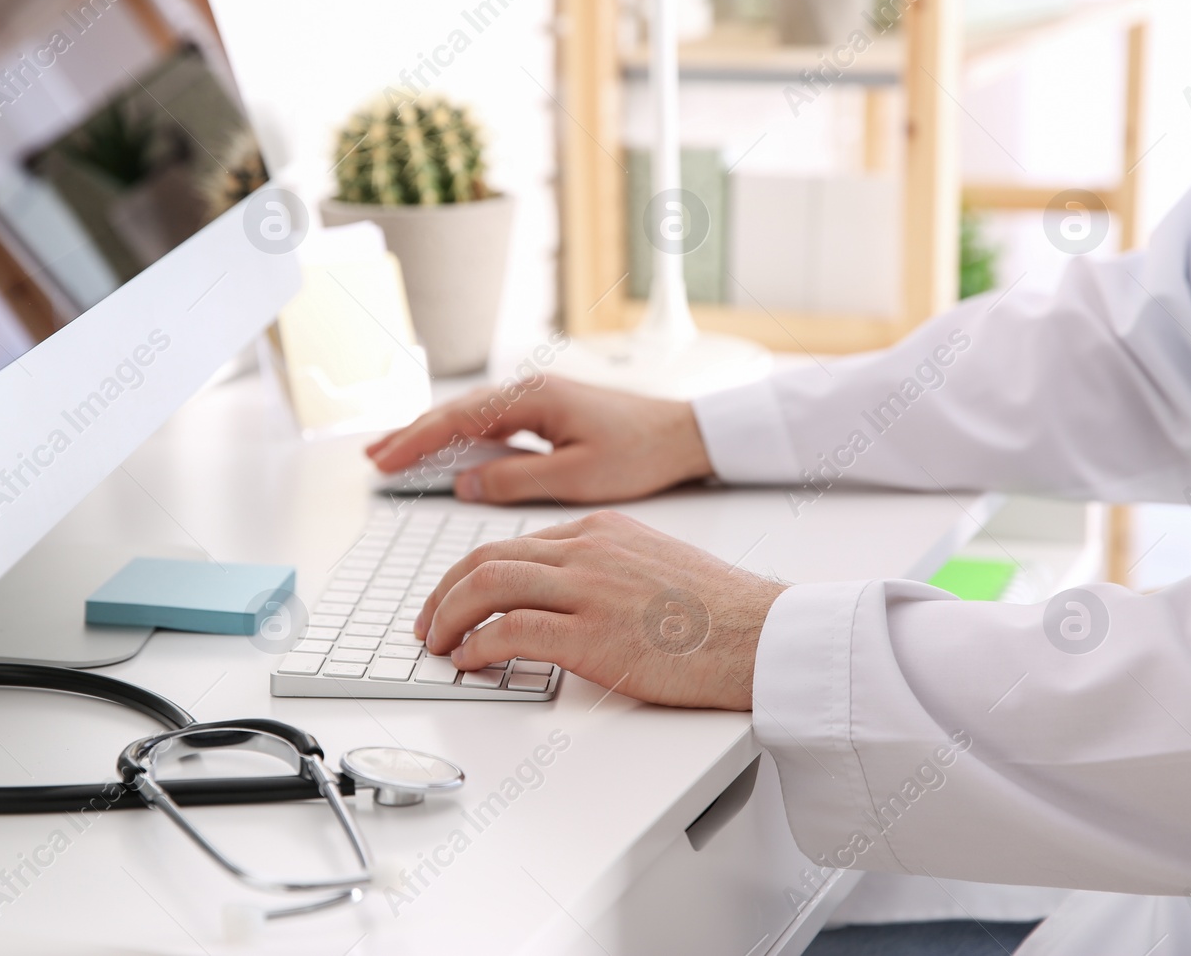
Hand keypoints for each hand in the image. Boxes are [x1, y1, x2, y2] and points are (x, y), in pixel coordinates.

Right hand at [366, 378, 713, 504]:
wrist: (683, 434)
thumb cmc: (639, 451)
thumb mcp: (576, 476)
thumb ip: (517, 479)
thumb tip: (466, 483)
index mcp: (533, 398)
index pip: (458, 420)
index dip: (416, 442)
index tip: (385, 461)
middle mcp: (529, 390)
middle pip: (454, 412)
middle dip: (411, 434)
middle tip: (373, 457)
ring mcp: (536, 398)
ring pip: (469, 416)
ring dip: (431, 434)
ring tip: (394, 452)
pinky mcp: (545, 411)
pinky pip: (490, 423)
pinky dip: (460, 437)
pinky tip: (447, 451)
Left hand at [414, 510, 787, 709]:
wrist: (762, 634)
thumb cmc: (718, 612)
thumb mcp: (653, 562)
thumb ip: (603, 566)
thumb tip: (559, 596)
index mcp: (601, 529)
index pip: (515, 543)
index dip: (471, 575)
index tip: (454, 599)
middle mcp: (589, 549)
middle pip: (486, 558)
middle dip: (443, 593)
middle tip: (428, 624)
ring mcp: (588, 589)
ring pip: (487, 585)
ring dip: (448, 617)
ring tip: (439, 646)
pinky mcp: (592, 635)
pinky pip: (511, 631)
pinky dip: (479, 647)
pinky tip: (473, 662)